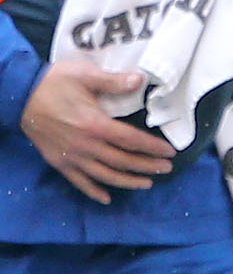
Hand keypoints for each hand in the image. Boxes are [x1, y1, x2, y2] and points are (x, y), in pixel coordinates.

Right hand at [19, 62, 173, 202]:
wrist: (20, 96)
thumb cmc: (55, 83)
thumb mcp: (85, 74)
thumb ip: (114, 80)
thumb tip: (140, 80)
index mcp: (95, 125)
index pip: (131, 140)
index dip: (152, 147)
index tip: (170, 152)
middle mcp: (85, 145)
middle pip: (121, 161)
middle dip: (146, 166)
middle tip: (166, 168)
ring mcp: (71, 156)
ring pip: (104, 175)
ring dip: (126, 181)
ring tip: (146, 184)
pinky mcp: (58, 162)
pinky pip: (79, 181)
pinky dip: (93, 191)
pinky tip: (107, 198)